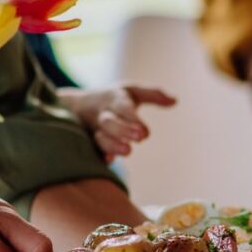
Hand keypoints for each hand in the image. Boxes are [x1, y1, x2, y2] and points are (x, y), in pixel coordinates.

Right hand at [58, 85, 175, 157]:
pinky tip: (108, 160)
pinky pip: (91, 150)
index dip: (134, 119)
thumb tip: (176, 100)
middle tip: (139, 138)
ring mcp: (94, 131)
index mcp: (114, 101)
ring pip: (99, 137)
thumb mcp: (131, 91)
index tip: (146, 132)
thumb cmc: (113, 99)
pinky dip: (99, 155)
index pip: (124, 108)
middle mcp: (103, 116)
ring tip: (128, 151)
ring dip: (112, 144)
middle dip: (123, 129)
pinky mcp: (89, 144)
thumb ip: (153, 94)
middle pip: (109, 122)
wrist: (75, 107)